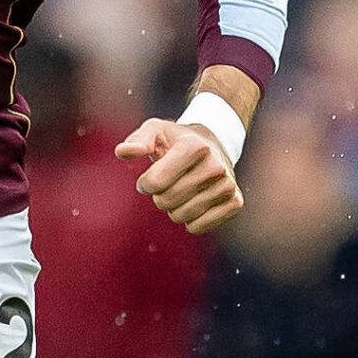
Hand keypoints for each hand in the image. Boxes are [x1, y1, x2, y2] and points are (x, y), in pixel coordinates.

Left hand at [116, 116, 245, 234]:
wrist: (214, 145)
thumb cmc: (177, 140)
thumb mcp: (156, 130)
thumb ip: (137, 140)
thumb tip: (122, 152)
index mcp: (195, 147)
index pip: (155, 182)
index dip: (146, 183)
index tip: (150, 177)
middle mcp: (215, 166)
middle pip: (167, 201)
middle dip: (160, 196)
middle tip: (168, 184)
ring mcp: (227, 185)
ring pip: (181, 216)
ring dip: (174, 208)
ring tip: (183, 190)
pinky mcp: (235, 203)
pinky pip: (198, 227)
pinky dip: (190, 221)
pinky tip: (195, 202)